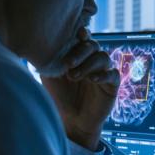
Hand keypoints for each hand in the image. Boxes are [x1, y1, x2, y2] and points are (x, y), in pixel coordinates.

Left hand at [41, 28, 118, 150]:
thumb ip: (49, 59)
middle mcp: (92, 60)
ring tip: (74, 76)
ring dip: (88, 64)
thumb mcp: (50, 76)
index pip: (83, 39)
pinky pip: (113, 74)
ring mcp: (104, 71)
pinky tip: (92, 80)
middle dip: (80, 52)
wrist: (71, 120)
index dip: (83, 33)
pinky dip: (104, 75)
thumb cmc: (59, 96)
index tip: (78, 33)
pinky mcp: (112, 85)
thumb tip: (40, 43)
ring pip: (103, 57)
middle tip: (68, 63)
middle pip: (93, 46)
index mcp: (78, 55)